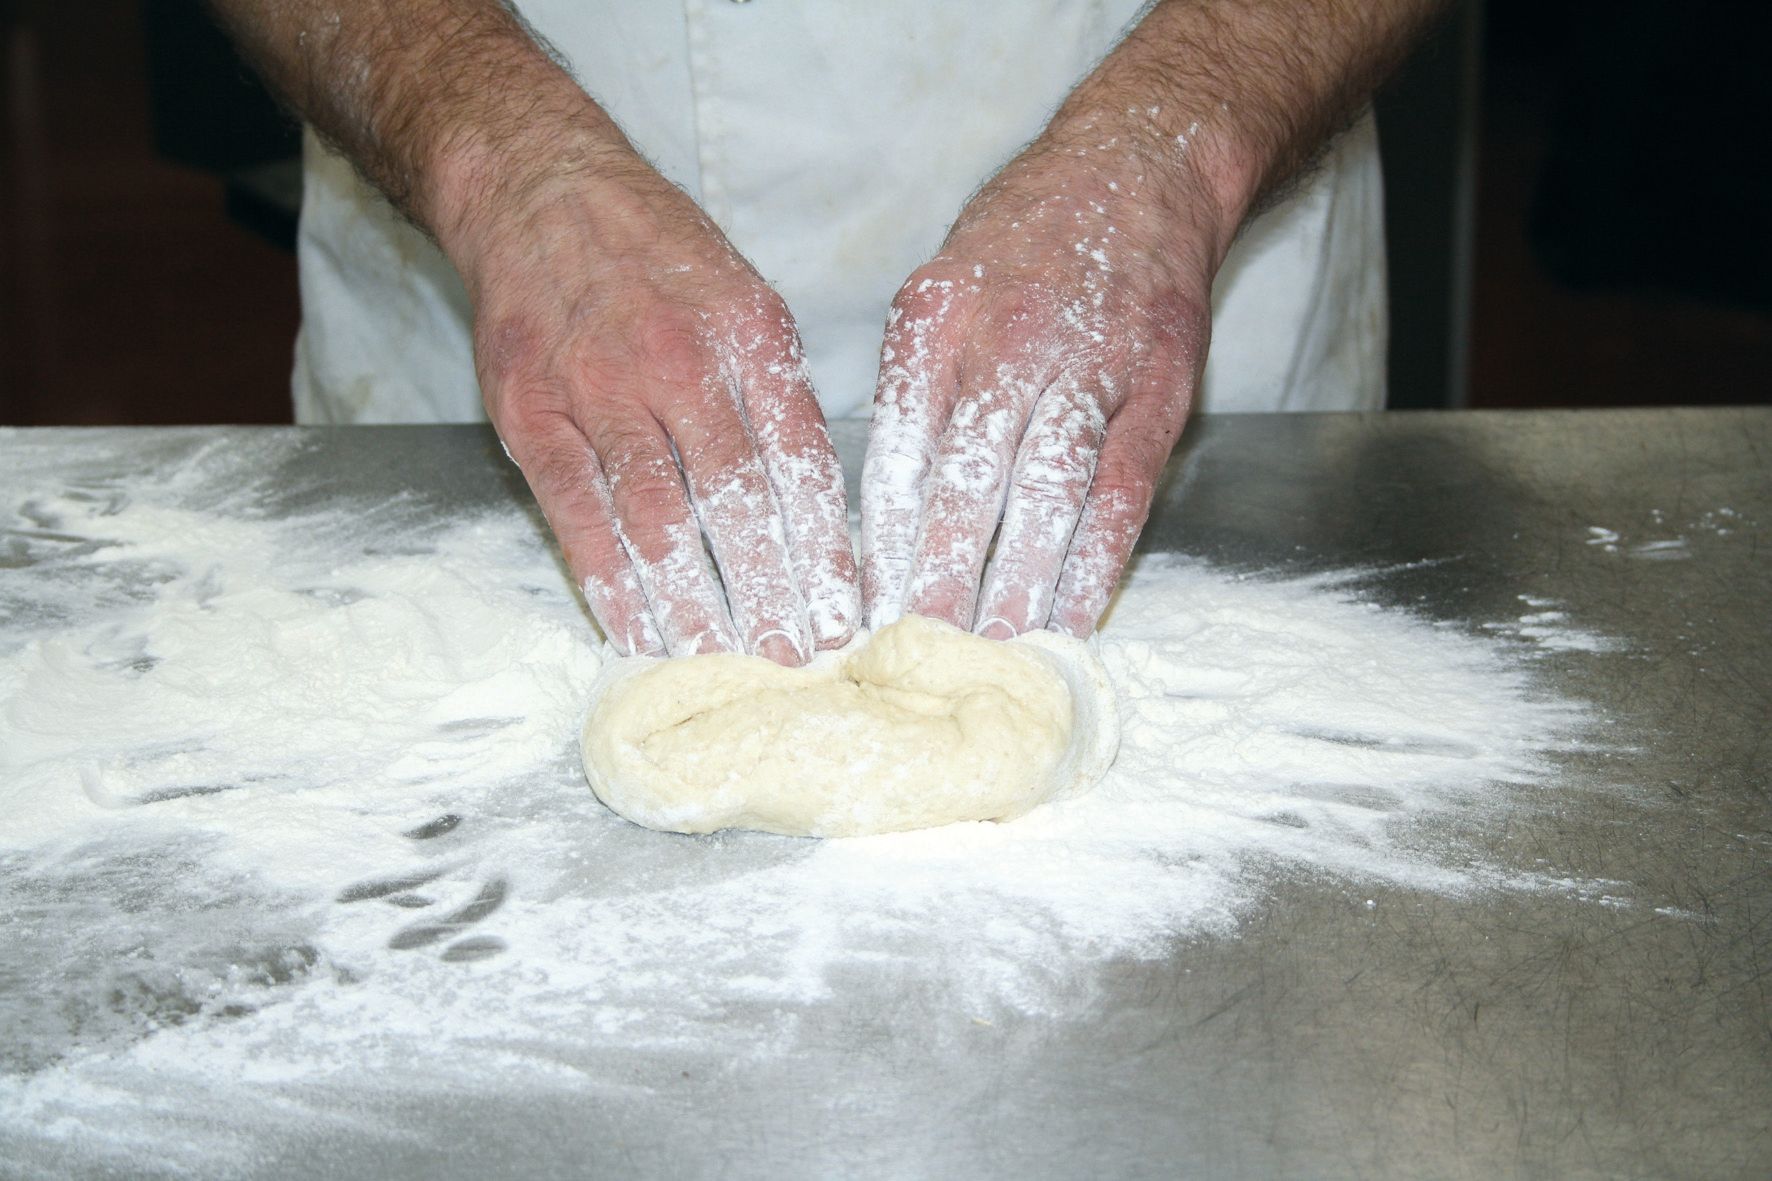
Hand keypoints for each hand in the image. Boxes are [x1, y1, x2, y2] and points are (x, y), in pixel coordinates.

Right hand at [443, 134, 858, 663]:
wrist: (539, 193)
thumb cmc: (656, 259)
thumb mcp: (745, 300)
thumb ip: (778, 395)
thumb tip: (815, 506)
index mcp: (749, 336)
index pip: (800, 461)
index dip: (824, 547)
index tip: (845, 614)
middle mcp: (679, 363)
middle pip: (737, 500)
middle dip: (771, 589)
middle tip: (797, 658)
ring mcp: (599, 391)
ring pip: (659, 519)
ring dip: (697, 602)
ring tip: (728, 663)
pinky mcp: (532, 415)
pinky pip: (579, 516)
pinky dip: (611, 582)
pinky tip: (640, 632)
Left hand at [861, 120, 1217, 638]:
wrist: (1139, 168)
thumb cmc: (1024, 243)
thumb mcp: (939, 290)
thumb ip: (914, 390)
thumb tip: (883, 512)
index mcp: (936, 321)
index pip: (898, 455)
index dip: (882, 542)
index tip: (865, 608)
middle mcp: (1010, 344)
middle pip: (966, 485)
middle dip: (940, 576)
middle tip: (918, 650)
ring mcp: (1090, 368)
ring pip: (1045, 498)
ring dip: (1017, 584)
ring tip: (992, 649)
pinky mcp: (1157, 393)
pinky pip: (1120, 494)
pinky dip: (1094, 561)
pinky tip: (1071, 612)